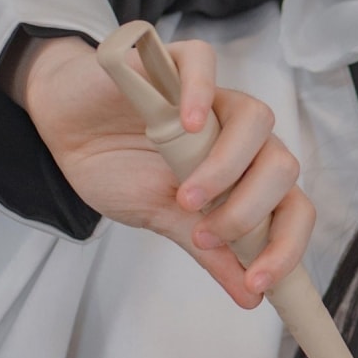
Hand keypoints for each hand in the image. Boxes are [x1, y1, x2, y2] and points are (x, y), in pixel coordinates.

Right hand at [7, 35, 314, 308]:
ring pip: (256, 119)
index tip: (259, 280)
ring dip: (228, 165)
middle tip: (203, 230)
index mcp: (246, 175)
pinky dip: (201, 92)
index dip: (285, 245)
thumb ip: (209, 250)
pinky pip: (204, 65)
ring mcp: (213, 96)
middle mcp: (240, 135)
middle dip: (249, 209)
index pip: (292, 207)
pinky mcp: (175, 62)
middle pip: (283, 165)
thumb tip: (252, 296)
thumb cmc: (120, 168)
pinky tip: (185, 123)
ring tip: (184, 194)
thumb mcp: (164, 220)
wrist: (66, 130)